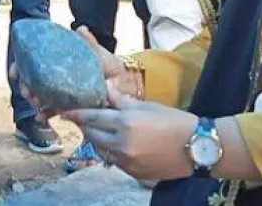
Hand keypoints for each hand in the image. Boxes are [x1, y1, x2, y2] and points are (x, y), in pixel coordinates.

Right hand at [13, 26, 140, 120]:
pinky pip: (54, 111)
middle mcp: (58, 77)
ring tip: (37, 105)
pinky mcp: (69, 107)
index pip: (34, 62)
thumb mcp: (101, 54)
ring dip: (35, 100)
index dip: (20, 66)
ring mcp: (62, 92)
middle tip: (29, 92)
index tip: (16, 71)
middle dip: (26, 87)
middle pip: (32, 80)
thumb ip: (90, 43)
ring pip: (40, 96)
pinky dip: (45, 113)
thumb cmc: (112, 68)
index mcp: (62, 62)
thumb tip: (80, 28)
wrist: (125, 87)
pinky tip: (41, 117)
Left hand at [62, 86, 196, 181]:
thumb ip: (122, 100)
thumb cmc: (175, 121)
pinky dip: (112, 151)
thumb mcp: (147, 105)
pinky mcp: (133, 173)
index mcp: (126, 123)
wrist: (197, 148)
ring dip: (98, 139)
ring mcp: (127, 162)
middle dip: (86, 126)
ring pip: (101, 150)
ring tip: (103, 129)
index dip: (76, 114)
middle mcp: (122, 144)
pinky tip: (120, 143)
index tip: (64, 111)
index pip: (92, 117)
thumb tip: (105, 87)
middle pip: (92, 135)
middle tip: (83, 118)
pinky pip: (114, 161)